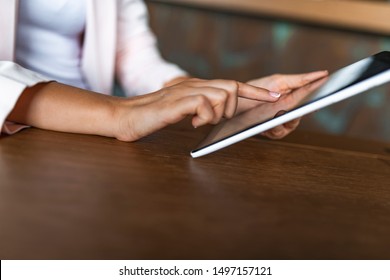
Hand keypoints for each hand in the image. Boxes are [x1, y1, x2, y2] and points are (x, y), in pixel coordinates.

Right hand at [114, 78, 281, 140]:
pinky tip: (191, 122)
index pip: (233, 85)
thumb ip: (201, 106)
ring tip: (199, 122)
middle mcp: (195, 84)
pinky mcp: (179, 101)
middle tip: (216, 120)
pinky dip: (203, 117)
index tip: (275, 97)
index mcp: (198, 86)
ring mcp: (187, 90)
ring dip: (217, 114)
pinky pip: (205, 104)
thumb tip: (216, 113)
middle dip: (234, 107)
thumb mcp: (183, 110)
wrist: (127, 116)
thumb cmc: (155, 116)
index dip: (256, 91)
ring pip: (222, 95)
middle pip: (232, 87)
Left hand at [242, 71, 328, 138]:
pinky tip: (272, 122)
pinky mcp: (272, 132)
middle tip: (309, 102)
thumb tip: (323, 74)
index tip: (329, 91)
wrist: (236, 101)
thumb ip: (301, 79)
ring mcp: (282, 123)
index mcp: (295, 98)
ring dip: (288, 118)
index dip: (322, 96)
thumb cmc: (258, 89)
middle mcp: (291, 112)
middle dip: (306, 108)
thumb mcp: (279, 81)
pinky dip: (276, 127)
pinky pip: (279, 132)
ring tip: (283, 111)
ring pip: (293, 123)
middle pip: (304, 112)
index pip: (312, 98)